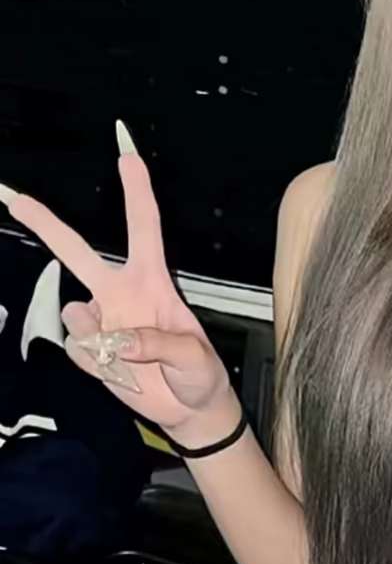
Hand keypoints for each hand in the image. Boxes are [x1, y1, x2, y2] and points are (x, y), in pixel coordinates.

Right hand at [1, 123, 234, 439]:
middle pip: (77, 251)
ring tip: (136, 360)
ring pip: (74, 311)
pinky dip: (98, 364)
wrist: (189, 410)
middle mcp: (122, 294)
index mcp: (154, 281)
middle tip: (12, 196)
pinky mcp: (89, 349)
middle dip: (45, 223)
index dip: (136, 190)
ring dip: (100, 338)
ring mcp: (102, 320)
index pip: (144, 226)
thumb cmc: (201, 375)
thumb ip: (160, 344)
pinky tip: (122, 370)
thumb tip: (118, 336)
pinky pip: (78, 350)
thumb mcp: (196, 357)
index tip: (126, 153)